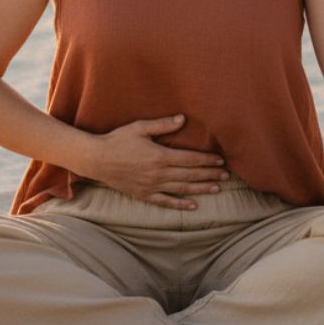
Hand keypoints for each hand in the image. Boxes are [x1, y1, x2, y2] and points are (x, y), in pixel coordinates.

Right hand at [85, 114, 229, 208]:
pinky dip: (181, 204)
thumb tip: (183, 119)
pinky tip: (194, 206)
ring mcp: (152, 186)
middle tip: (226, 176)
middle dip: (209, 175)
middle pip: (190, 174)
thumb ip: (163, 125)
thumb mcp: (140, 128)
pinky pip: (166, 202)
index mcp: (160, 156)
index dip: (207, 160)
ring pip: (183, 189)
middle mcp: (159, 173)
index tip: (220, 161)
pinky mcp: (144, 195)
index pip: (190, 159)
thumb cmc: (118, 140)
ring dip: (201, 189)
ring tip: (217, 189)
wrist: (97, 159)